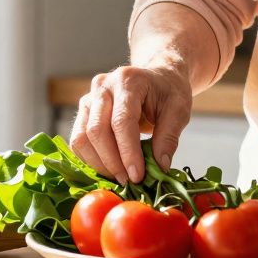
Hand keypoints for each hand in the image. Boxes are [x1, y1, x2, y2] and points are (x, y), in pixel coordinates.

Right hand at [69, 63, 192, 182]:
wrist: (158, 77)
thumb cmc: (168, 91)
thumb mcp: (179, 110)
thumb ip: (169, 137)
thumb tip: (159, 167)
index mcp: (128, 81)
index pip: (121, 121)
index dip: (127, 152)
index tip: (137, 175)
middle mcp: (103, 86)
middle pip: (96, 130)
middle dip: (112, 161)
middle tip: (130, 181)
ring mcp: (89, 98)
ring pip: (82, 138)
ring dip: (99, 164)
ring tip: (121, 176)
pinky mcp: (83, 112)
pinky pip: (78, 141)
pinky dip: (91, 160)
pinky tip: (110, 168)